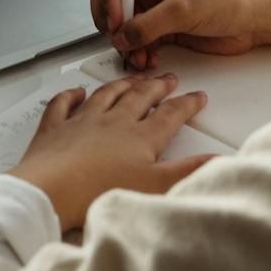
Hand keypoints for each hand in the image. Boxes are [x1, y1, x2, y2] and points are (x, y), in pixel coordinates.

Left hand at [10, 77, 213, 231]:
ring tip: (133, 79)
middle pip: (140, 97)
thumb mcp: (155, 188)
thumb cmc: (100, 191)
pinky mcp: (55, 129)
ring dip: (122, 84)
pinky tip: (77, 91)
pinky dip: (71, 95)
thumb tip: (218, 160)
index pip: (170, 115)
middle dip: (157, 87)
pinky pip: (64, 104)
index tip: (198, 97)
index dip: (187, 105)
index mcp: (140, 137)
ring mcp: (82, 122)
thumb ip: (188, 172)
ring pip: (107, 95)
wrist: (52, 191)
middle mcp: (113, 122)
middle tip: (168, 79)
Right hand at [89, 0, 270, 69]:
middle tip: (121, 40)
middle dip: (113, 23)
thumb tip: (123, 36)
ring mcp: (155, 3)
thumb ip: (149, 24)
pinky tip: (148, 57)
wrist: (257, 18)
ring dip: (125, 42)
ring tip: (138, 55)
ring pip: (122, 22)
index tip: (116, 19)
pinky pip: (138, 38)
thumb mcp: (185, 9)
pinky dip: (138, 50)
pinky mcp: (163, 24)